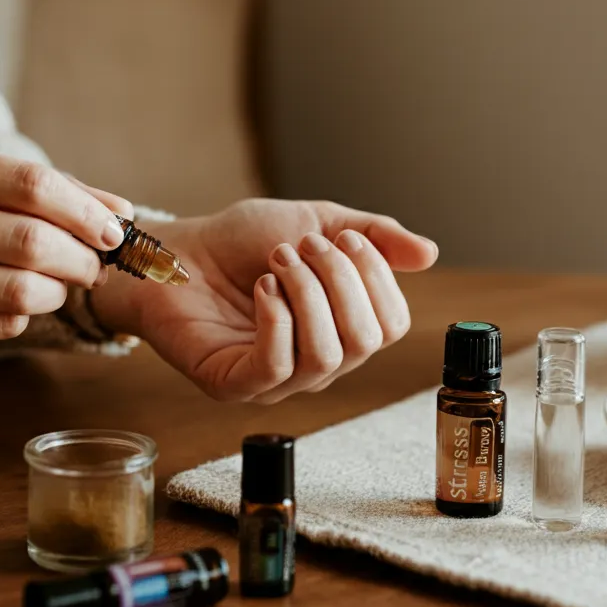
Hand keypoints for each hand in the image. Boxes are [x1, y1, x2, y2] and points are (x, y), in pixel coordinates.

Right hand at [0, 146, 130, 358]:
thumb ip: (48, 193)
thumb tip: (122, 212)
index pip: (31, 184)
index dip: (85, 210)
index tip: (114, 230)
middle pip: (31, 241)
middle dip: (80, 258)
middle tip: (95, 266)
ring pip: (21, 290)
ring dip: (58, 291)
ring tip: (61, 285)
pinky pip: (2, 324)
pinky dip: (27, 315)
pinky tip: (19, 303)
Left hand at [90, 199, 437, 402]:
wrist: (177, 249)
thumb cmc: (242, 242)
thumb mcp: (315, 222)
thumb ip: (371, 235)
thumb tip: (429, 253)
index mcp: (341, 329)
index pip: (391, 324)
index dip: (376, 279)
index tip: (344, 237)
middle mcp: (315, 363)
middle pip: (364, 341)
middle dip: (339, 281)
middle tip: (302, 245)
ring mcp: (275, 380)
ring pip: (325, 356)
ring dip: (306, 294)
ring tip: (277, 260)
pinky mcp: (233, 384)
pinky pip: (276, 366)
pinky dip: (276, 319)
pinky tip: (261, 288)